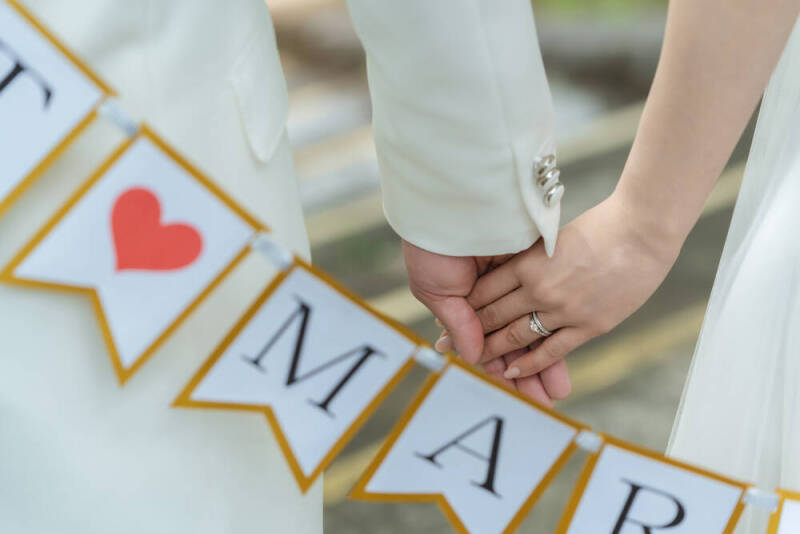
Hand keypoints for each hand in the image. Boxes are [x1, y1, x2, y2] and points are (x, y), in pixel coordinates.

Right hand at [402, 240, 570, 406]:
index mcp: (468, 299)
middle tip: (541, 402)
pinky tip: (564, 351)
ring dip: (544, 360)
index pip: (486, 342)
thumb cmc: (431, 245)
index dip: (497, 366)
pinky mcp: (534, 261)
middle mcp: (494, 293)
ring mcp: (516, 278)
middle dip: (525, 373)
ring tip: (558, 390)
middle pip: (514, 341)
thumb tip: (472, 356)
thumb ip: (458, 321)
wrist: (449, 202)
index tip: (510, 388)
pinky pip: (548, 302)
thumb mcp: (436, 287)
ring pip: (533, 328)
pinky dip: (555, 327)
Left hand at [467, 193, 681, 380]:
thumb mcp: (553, 237)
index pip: (485, 290)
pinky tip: (513, 372)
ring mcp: (563, 310)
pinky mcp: (588, 326)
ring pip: (517, 337)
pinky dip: (530, 364)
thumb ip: (531, 256)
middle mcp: (539, 288)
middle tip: (452, 342)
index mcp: (528, 262)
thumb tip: (509, 267)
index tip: (454, 314)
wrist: (642, 233)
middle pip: (495, 316)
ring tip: (477, 360)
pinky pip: (551, 351)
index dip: (466, 305)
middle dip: (472, 331)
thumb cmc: (599, 227)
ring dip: (494, 350)